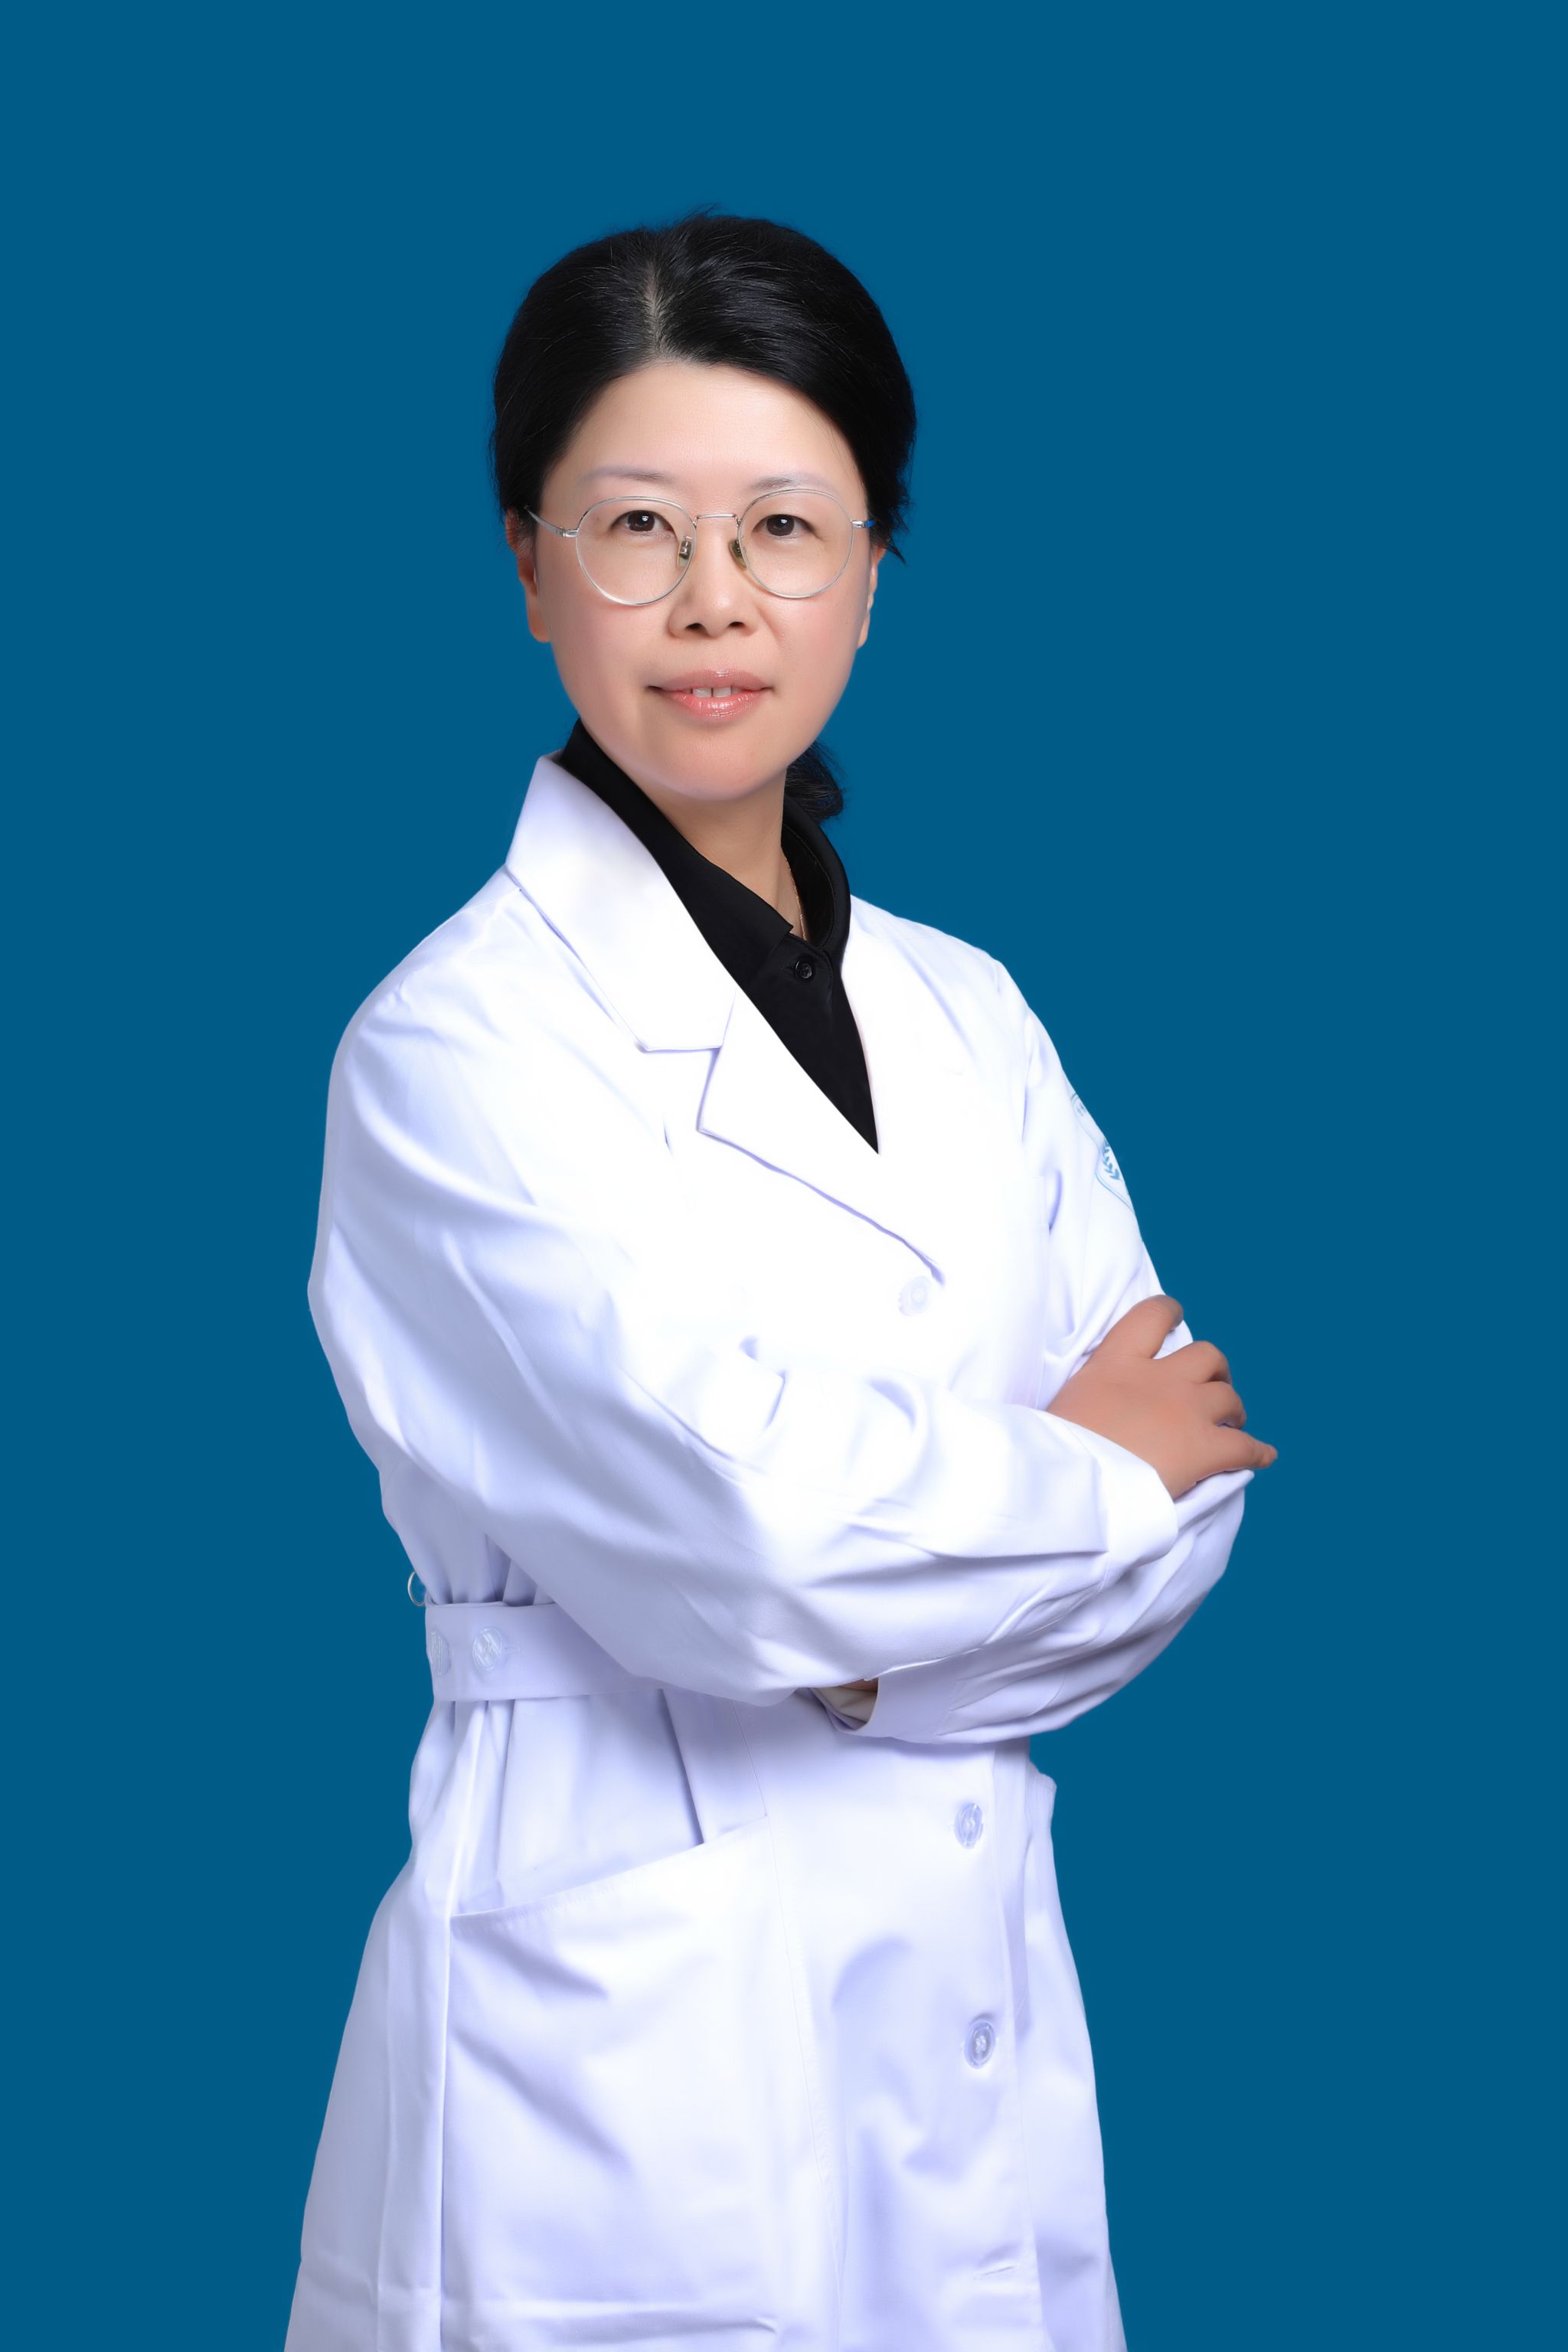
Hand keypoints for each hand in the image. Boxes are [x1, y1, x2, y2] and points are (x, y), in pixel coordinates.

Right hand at [1044, 1294, 1277, 1499]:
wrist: (1071, 1485)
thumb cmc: (1054, 1449)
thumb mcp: (1065, 1402)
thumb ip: (1093, 1391)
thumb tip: (1097, 1405)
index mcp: (1116, 1362)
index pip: (1151, 1316)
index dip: (1169, 1312)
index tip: (1177, 1315)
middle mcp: (1159, 1378)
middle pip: (1206, 1356)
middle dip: (1215, 1370)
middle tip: (1211, 1389)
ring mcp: (1186, 1411)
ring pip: (1229, 1397)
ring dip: (1233, 1409)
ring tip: (1230, 1424)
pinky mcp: (1205, 1449)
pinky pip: (1245, 1447)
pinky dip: (1257, 1451)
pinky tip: (1264, 1455)